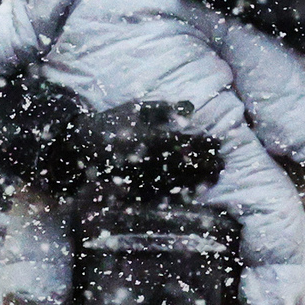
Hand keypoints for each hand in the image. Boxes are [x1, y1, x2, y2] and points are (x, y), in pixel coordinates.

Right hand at [90, 100, 224, 199]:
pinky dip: (180, 194)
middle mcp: (145, 160)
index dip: (203, 144)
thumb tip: (191, 108)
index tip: (217, 143)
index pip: (183, 142)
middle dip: (206, 164)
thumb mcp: (137, 109)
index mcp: (146, 138)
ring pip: (176, 182)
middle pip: (183, 165)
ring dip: (199, 180)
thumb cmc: (115, 122)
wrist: (82, 146)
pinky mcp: (135, 191)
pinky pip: (161, 196)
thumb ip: (164, 109)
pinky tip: (195, 192)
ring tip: (215, 176)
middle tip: (222, 163)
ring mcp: (140, 178)